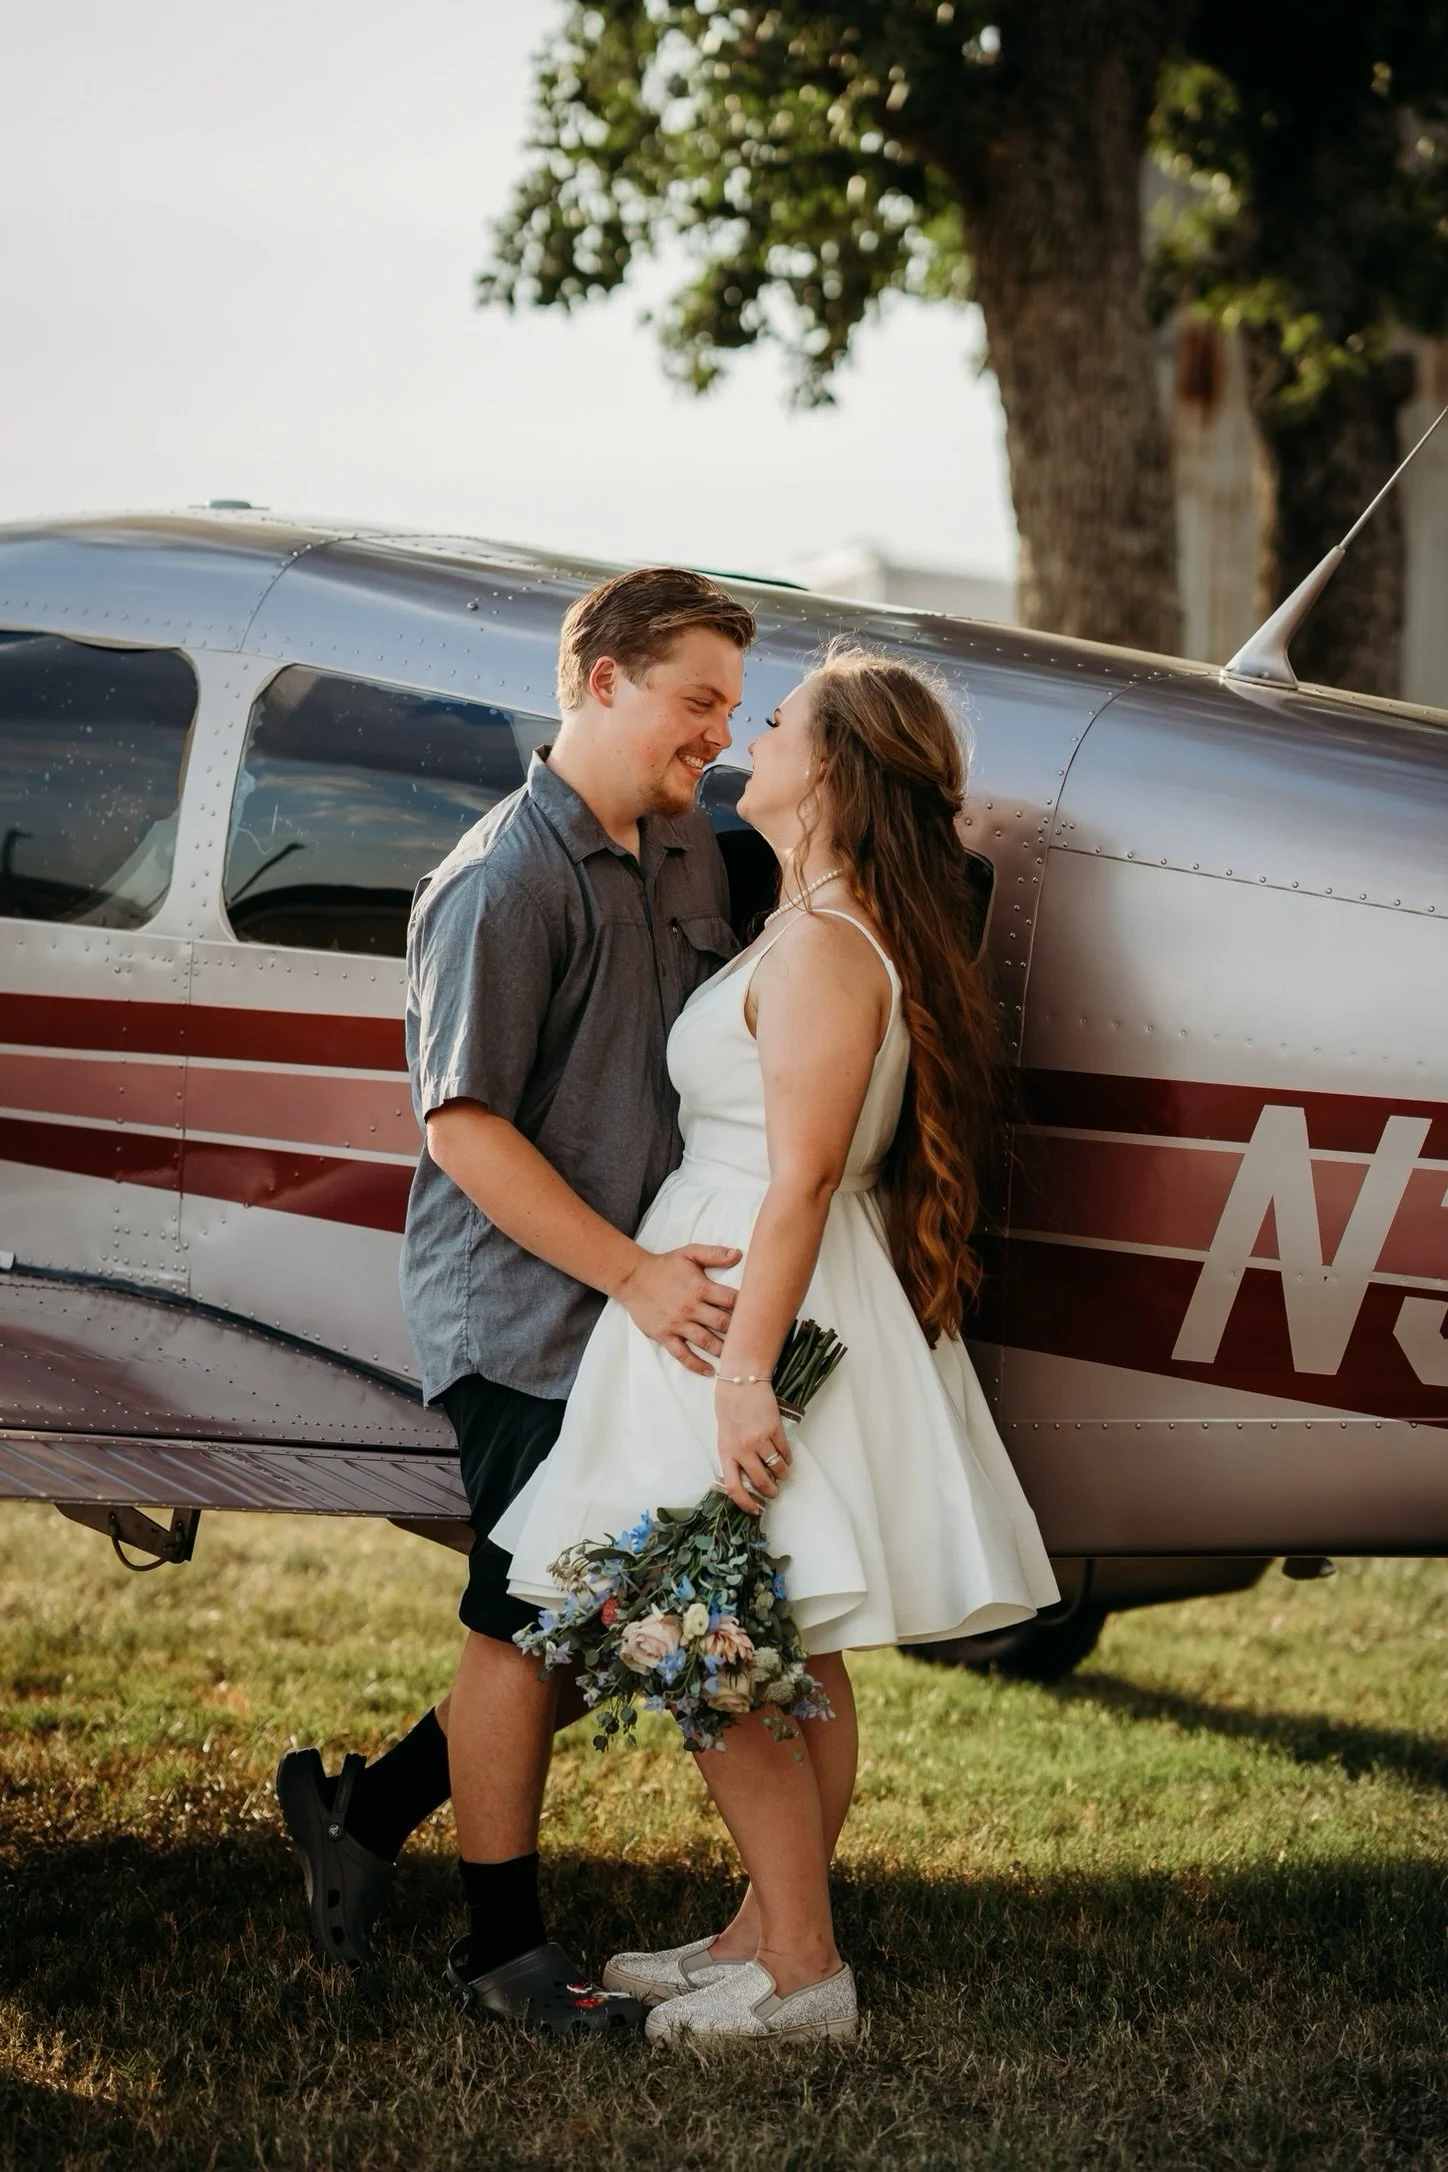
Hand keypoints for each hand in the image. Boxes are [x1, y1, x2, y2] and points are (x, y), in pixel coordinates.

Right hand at [615, 1243, 740, 1374]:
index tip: (756, 1313)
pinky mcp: (665, 1335)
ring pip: (706, 1341)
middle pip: (722, 1323)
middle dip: (739, 1331)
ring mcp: (678, 1324)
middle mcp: (691, 1307)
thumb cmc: (664, 1265)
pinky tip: (710, 1370)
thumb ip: (714, 1254)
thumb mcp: (689, 1253)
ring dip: (723, 1350)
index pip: (730, 1300)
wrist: (633, 1277)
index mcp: (700, 1287)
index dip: (746, 1306)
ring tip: (737, 1357)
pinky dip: (697, 1365)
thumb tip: (738, 1254)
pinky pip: (683, 1354)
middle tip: (752, 1338)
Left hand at [714, 1379, 790, 1515]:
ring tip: (782, 1475)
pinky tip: (786, 1459)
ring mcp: (760, 1439)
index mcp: (726, 1451)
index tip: (755, 1510)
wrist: (740, 1380)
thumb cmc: (728, 1406)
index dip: (746, 1503)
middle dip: (771, 1492)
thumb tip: (746, 1475)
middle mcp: (742, 1449)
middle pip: (761, 1481)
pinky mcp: (774, 1429)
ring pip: (777, 1469)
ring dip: (782, 1475)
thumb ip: (733, 1454)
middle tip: (774, 1492)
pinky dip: (788, 1459)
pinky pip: (785, 1452)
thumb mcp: (723, 1433)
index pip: (734, 1487)